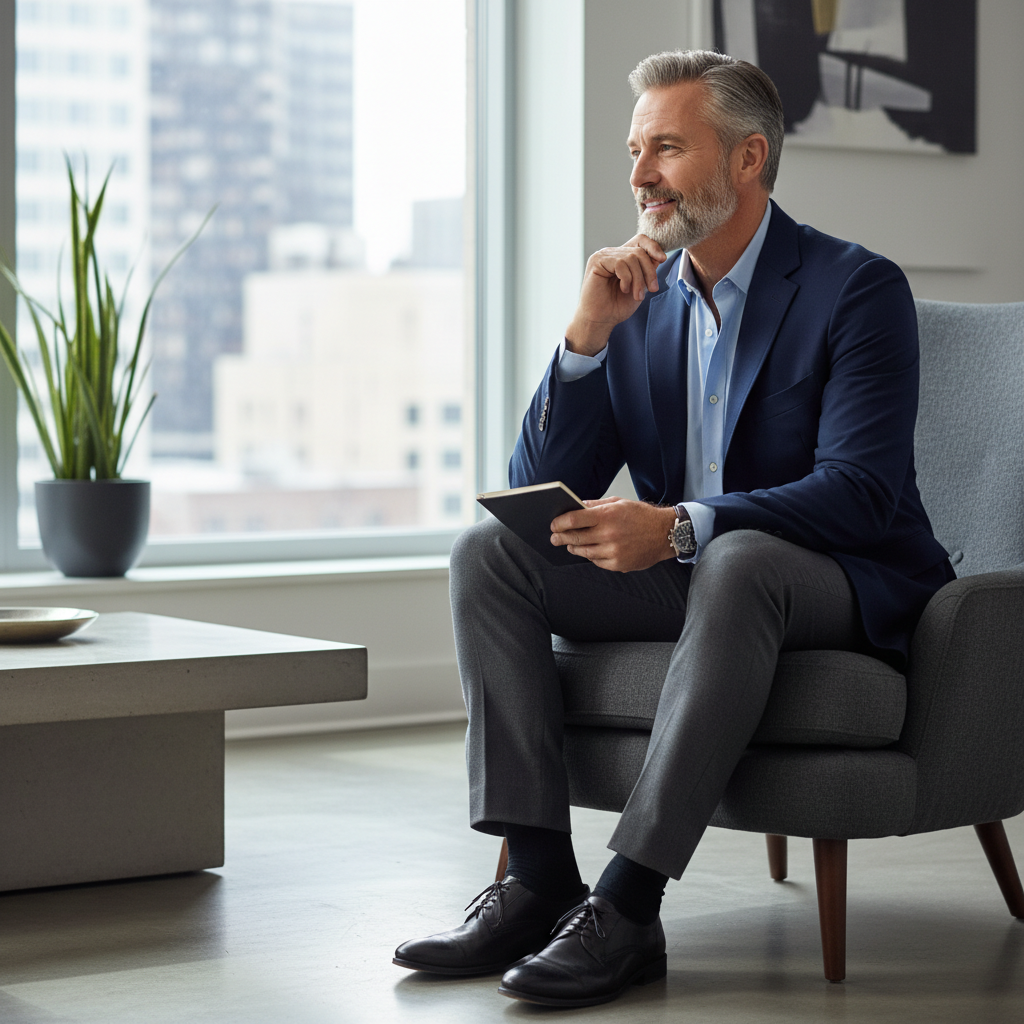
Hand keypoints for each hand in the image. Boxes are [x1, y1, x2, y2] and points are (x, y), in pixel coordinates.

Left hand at [550, 498, 678, 571]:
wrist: (665, 533)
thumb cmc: (642, 516)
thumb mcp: (619, 503)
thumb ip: (596, 506)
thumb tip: (577, 507)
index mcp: (607, 515)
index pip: (574, 519)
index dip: (560, 522)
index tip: (554, 524)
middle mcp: (609, 534)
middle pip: (576, 538)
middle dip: (561, 537)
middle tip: (554, 537)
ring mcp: (613, 551)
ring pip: (584, 552)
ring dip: (574, 548)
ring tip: (569, 545)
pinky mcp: (618, 564)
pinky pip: (596, 561)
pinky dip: (590, 556)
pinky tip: (588, 551)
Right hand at [564, 235, 666, 356]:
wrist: (601, 320)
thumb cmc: (617, 307)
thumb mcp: (639, 286)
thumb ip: (647, 270)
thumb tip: (659, 256)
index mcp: (622, 257)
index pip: (640, 240)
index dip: (653, 246)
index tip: (662, 260)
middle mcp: (612, 253)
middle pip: (639, 251)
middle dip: (649, 271)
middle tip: (652, 289)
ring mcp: (603, 256)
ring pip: (632, 257)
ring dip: (638, 279)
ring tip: (637, 295)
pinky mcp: (597, 261)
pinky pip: (620, 263)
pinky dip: (627, 278)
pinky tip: (623, 289)